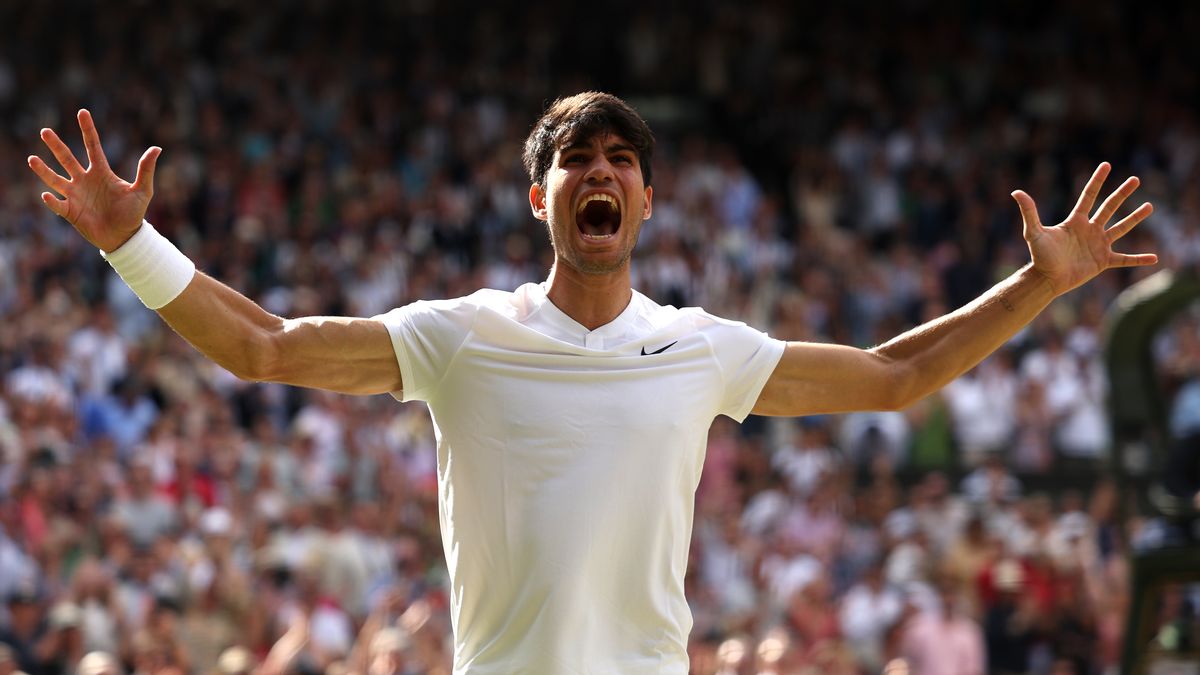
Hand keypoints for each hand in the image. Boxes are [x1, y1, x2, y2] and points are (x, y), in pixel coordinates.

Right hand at [27, 109, 160, 251]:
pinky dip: (51, 201)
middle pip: (67, 159)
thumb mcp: (142, 190)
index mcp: (101, 172)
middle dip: (56, 145)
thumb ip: (146, 170)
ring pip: (55, 179)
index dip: (88, 130)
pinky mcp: (70, 212)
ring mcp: (76, 195)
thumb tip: (157, 148)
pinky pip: (57, 204)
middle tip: (44, 131)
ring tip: (32, 159)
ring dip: (44, 170)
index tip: (82, 112)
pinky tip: (46, 195)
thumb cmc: (134, 213)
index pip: (93, 146)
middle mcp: (85, 180)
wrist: (124, 237)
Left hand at [1012, 162, 1156, 295]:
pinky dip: (1139, 259)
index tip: (1106, 165)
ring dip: (1135, 218)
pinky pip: (1125, 259)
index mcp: (1076, 221)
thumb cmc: (1040, 256)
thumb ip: (1029, 212)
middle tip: (1136, 179)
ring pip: (1121, 228)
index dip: (1097, 180)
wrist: (1047, 279)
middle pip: (1109, 207)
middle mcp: (1089, 230)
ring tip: (1150, 206)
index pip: (1089, 196)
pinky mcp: (1103, 261)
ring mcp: (1098, 245)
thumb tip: (1016, 192)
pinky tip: (1154, 258)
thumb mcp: (1034, 232)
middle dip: (1122, 193)